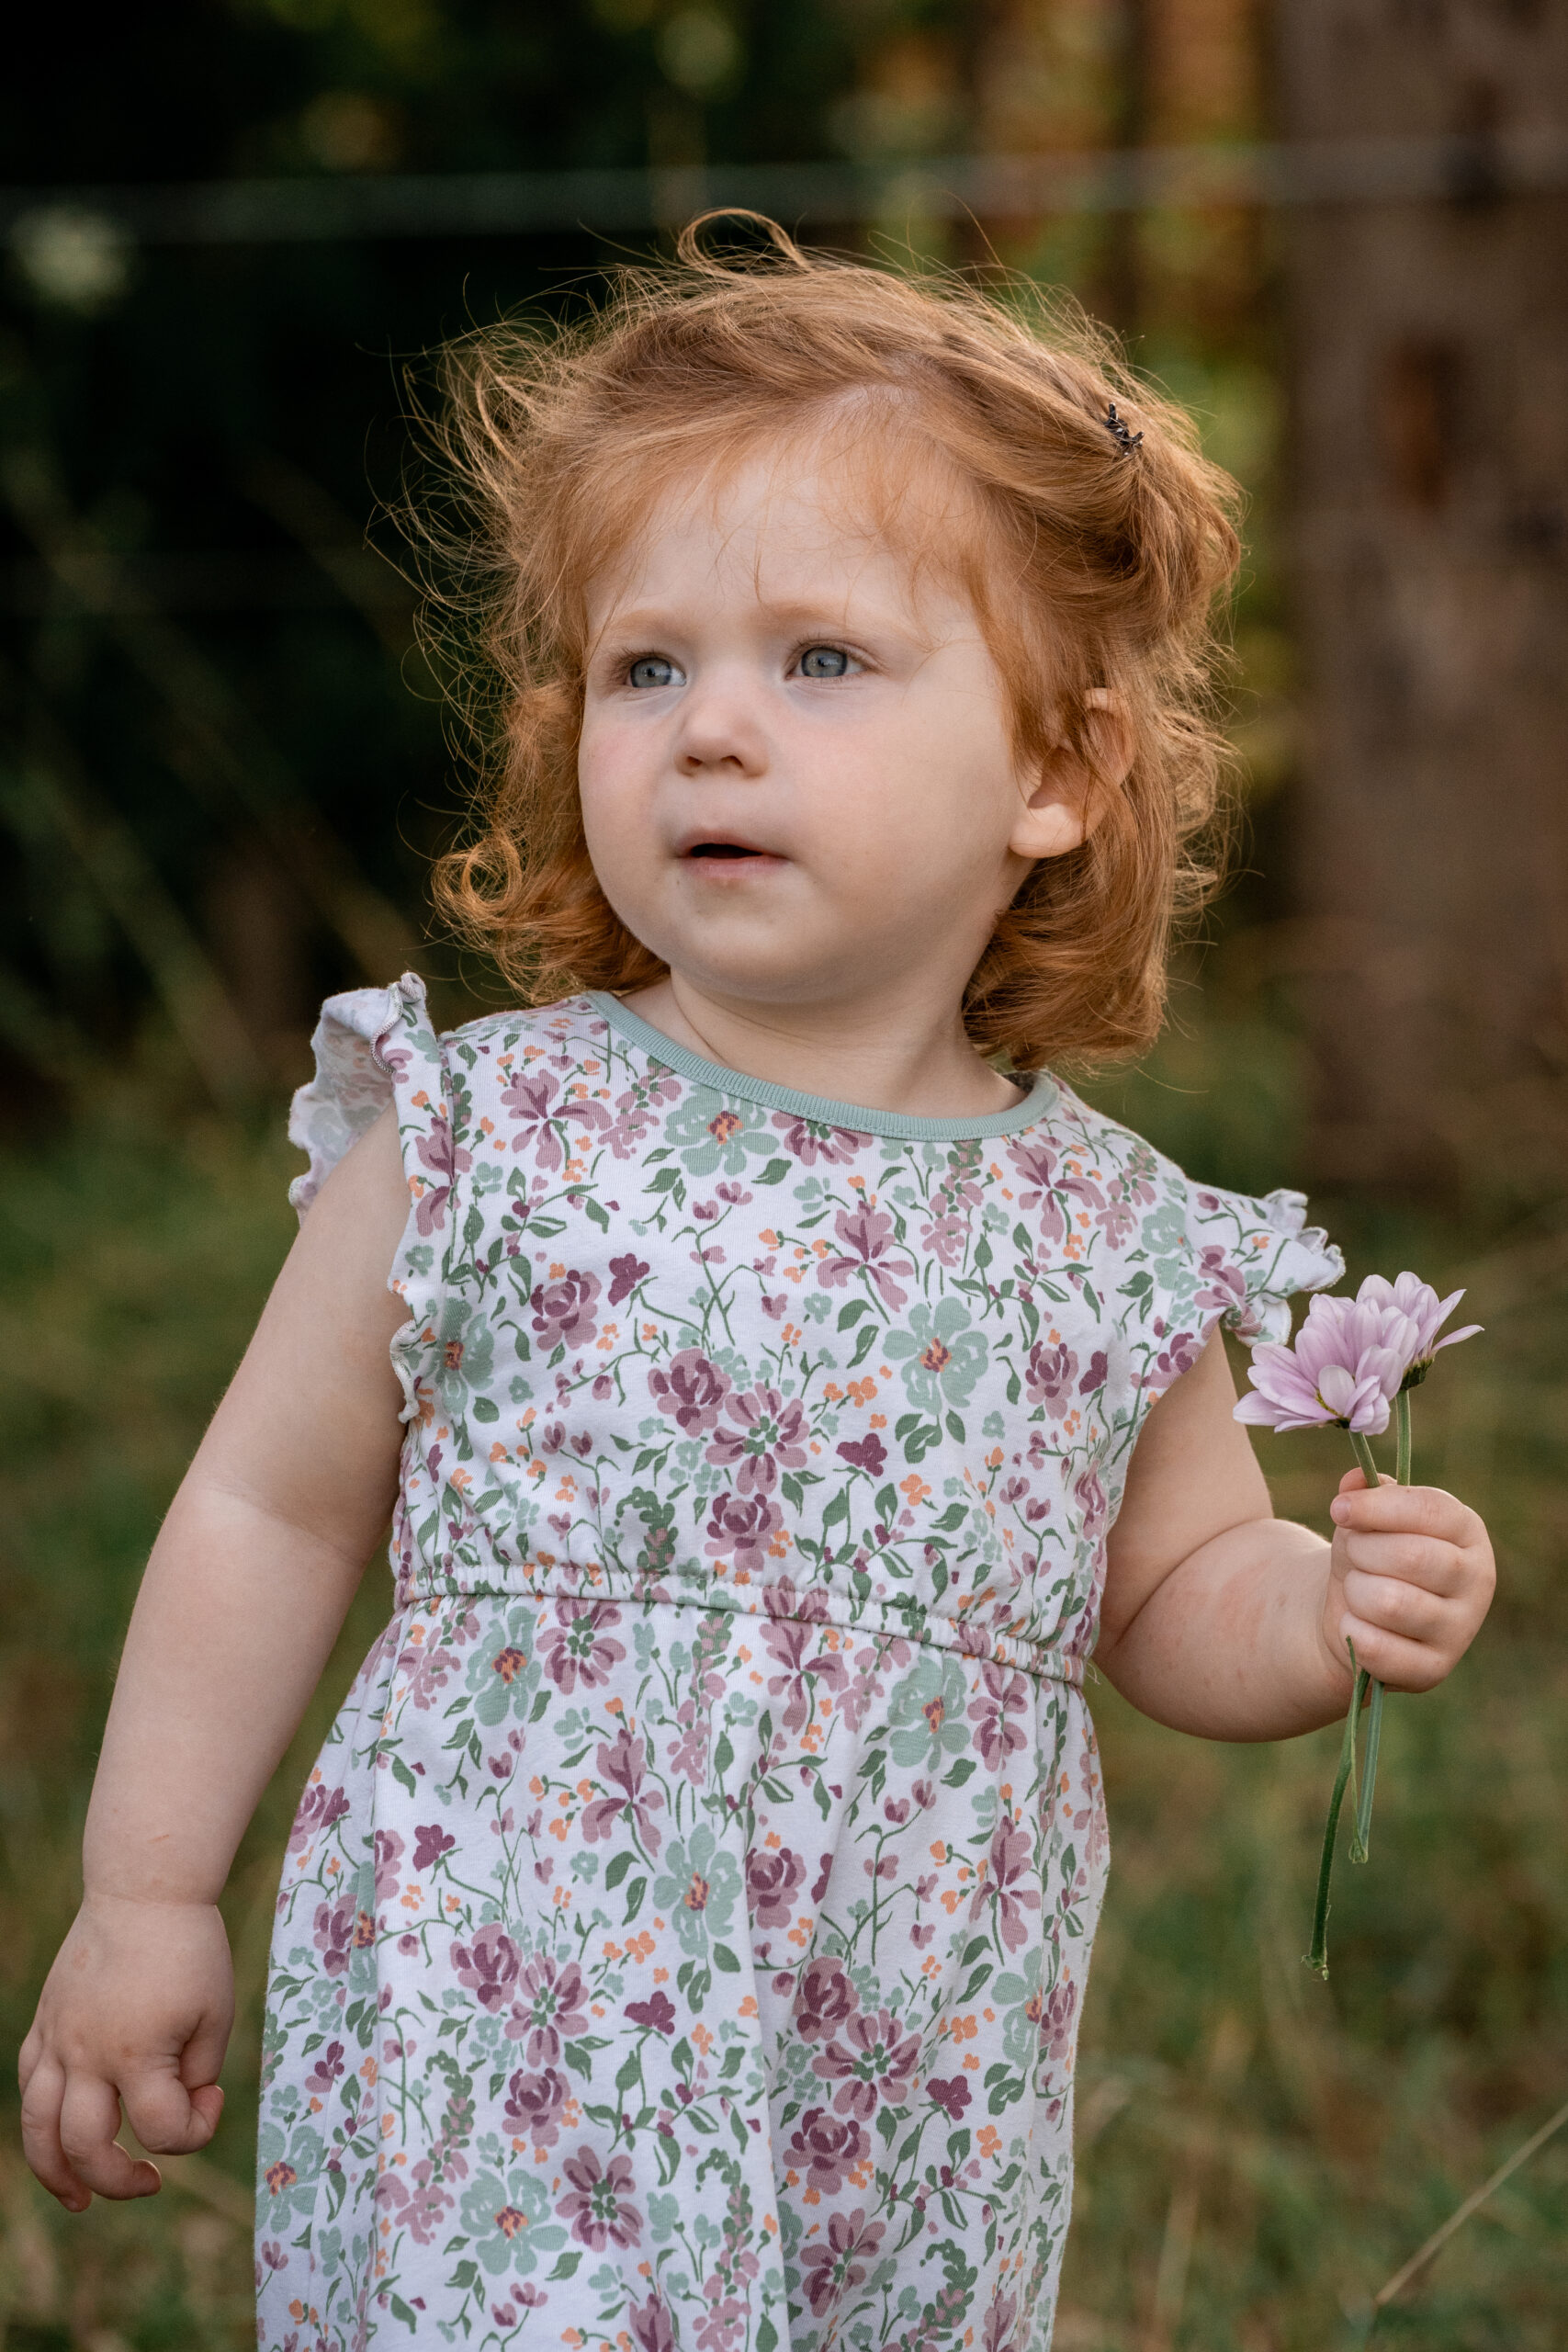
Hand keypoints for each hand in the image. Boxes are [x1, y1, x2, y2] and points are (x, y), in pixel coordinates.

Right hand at [19, 1893, 233, 2210]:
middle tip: (150, 2182)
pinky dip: (41, 2119)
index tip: (213, 2096)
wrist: (143, 1891)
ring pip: (37, 2127)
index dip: (196, 2130)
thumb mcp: (215, 2014)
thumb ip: (195, 2075)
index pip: (160, 2130)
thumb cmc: (190, 1950)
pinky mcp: (45, 2023)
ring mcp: (57, 2039)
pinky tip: (58, 2134)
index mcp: (136, 2053)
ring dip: (55, 2172)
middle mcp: (86, 2054)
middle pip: (82, 2148)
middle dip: (117, 2180)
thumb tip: (178, 2110)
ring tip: (79, 2197)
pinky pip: (31, 2084)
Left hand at [1321, 1470, 1494, 1693]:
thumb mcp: (1365, 1518)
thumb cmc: (1369, 1555)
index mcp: (1468, 1532)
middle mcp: (1477, 1580)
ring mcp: (1460, 1629)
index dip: (1377, 1506)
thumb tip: (1355, 1479)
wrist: (1358, 1616)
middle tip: (1352, 1553)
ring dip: (1356, 1591)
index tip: (1338, 1508)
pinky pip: (1378, 1647)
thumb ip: (1364, 1492)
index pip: (1431, 1509)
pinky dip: (1352, 1631)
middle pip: (1411, 1556)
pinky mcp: (1434, 1670)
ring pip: (1392, 1603)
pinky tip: (1354, 1624)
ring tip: (1357, 1589)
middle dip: (1363, 1550)